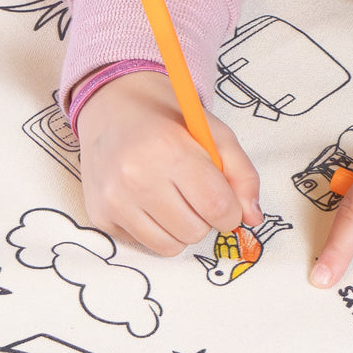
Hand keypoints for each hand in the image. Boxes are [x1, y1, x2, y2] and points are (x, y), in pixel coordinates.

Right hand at [74, 71, 261, 253]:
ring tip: (173, 200)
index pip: (216, 206)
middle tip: (194, 194)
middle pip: (195, 231)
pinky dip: (155, 230)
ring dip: (181, 230)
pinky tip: (148, 202)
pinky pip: (144, 244)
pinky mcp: (99, 215)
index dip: (231, 212)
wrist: (112, 105)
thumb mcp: (215, 133)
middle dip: (204, 218)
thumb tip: (253, 218)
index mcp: (170, 149)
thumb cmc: (169, 120)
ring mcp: (113, 199)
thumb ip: (242, 174)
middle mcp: (136, 176)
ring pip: (170, 247)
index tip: (226, 203)